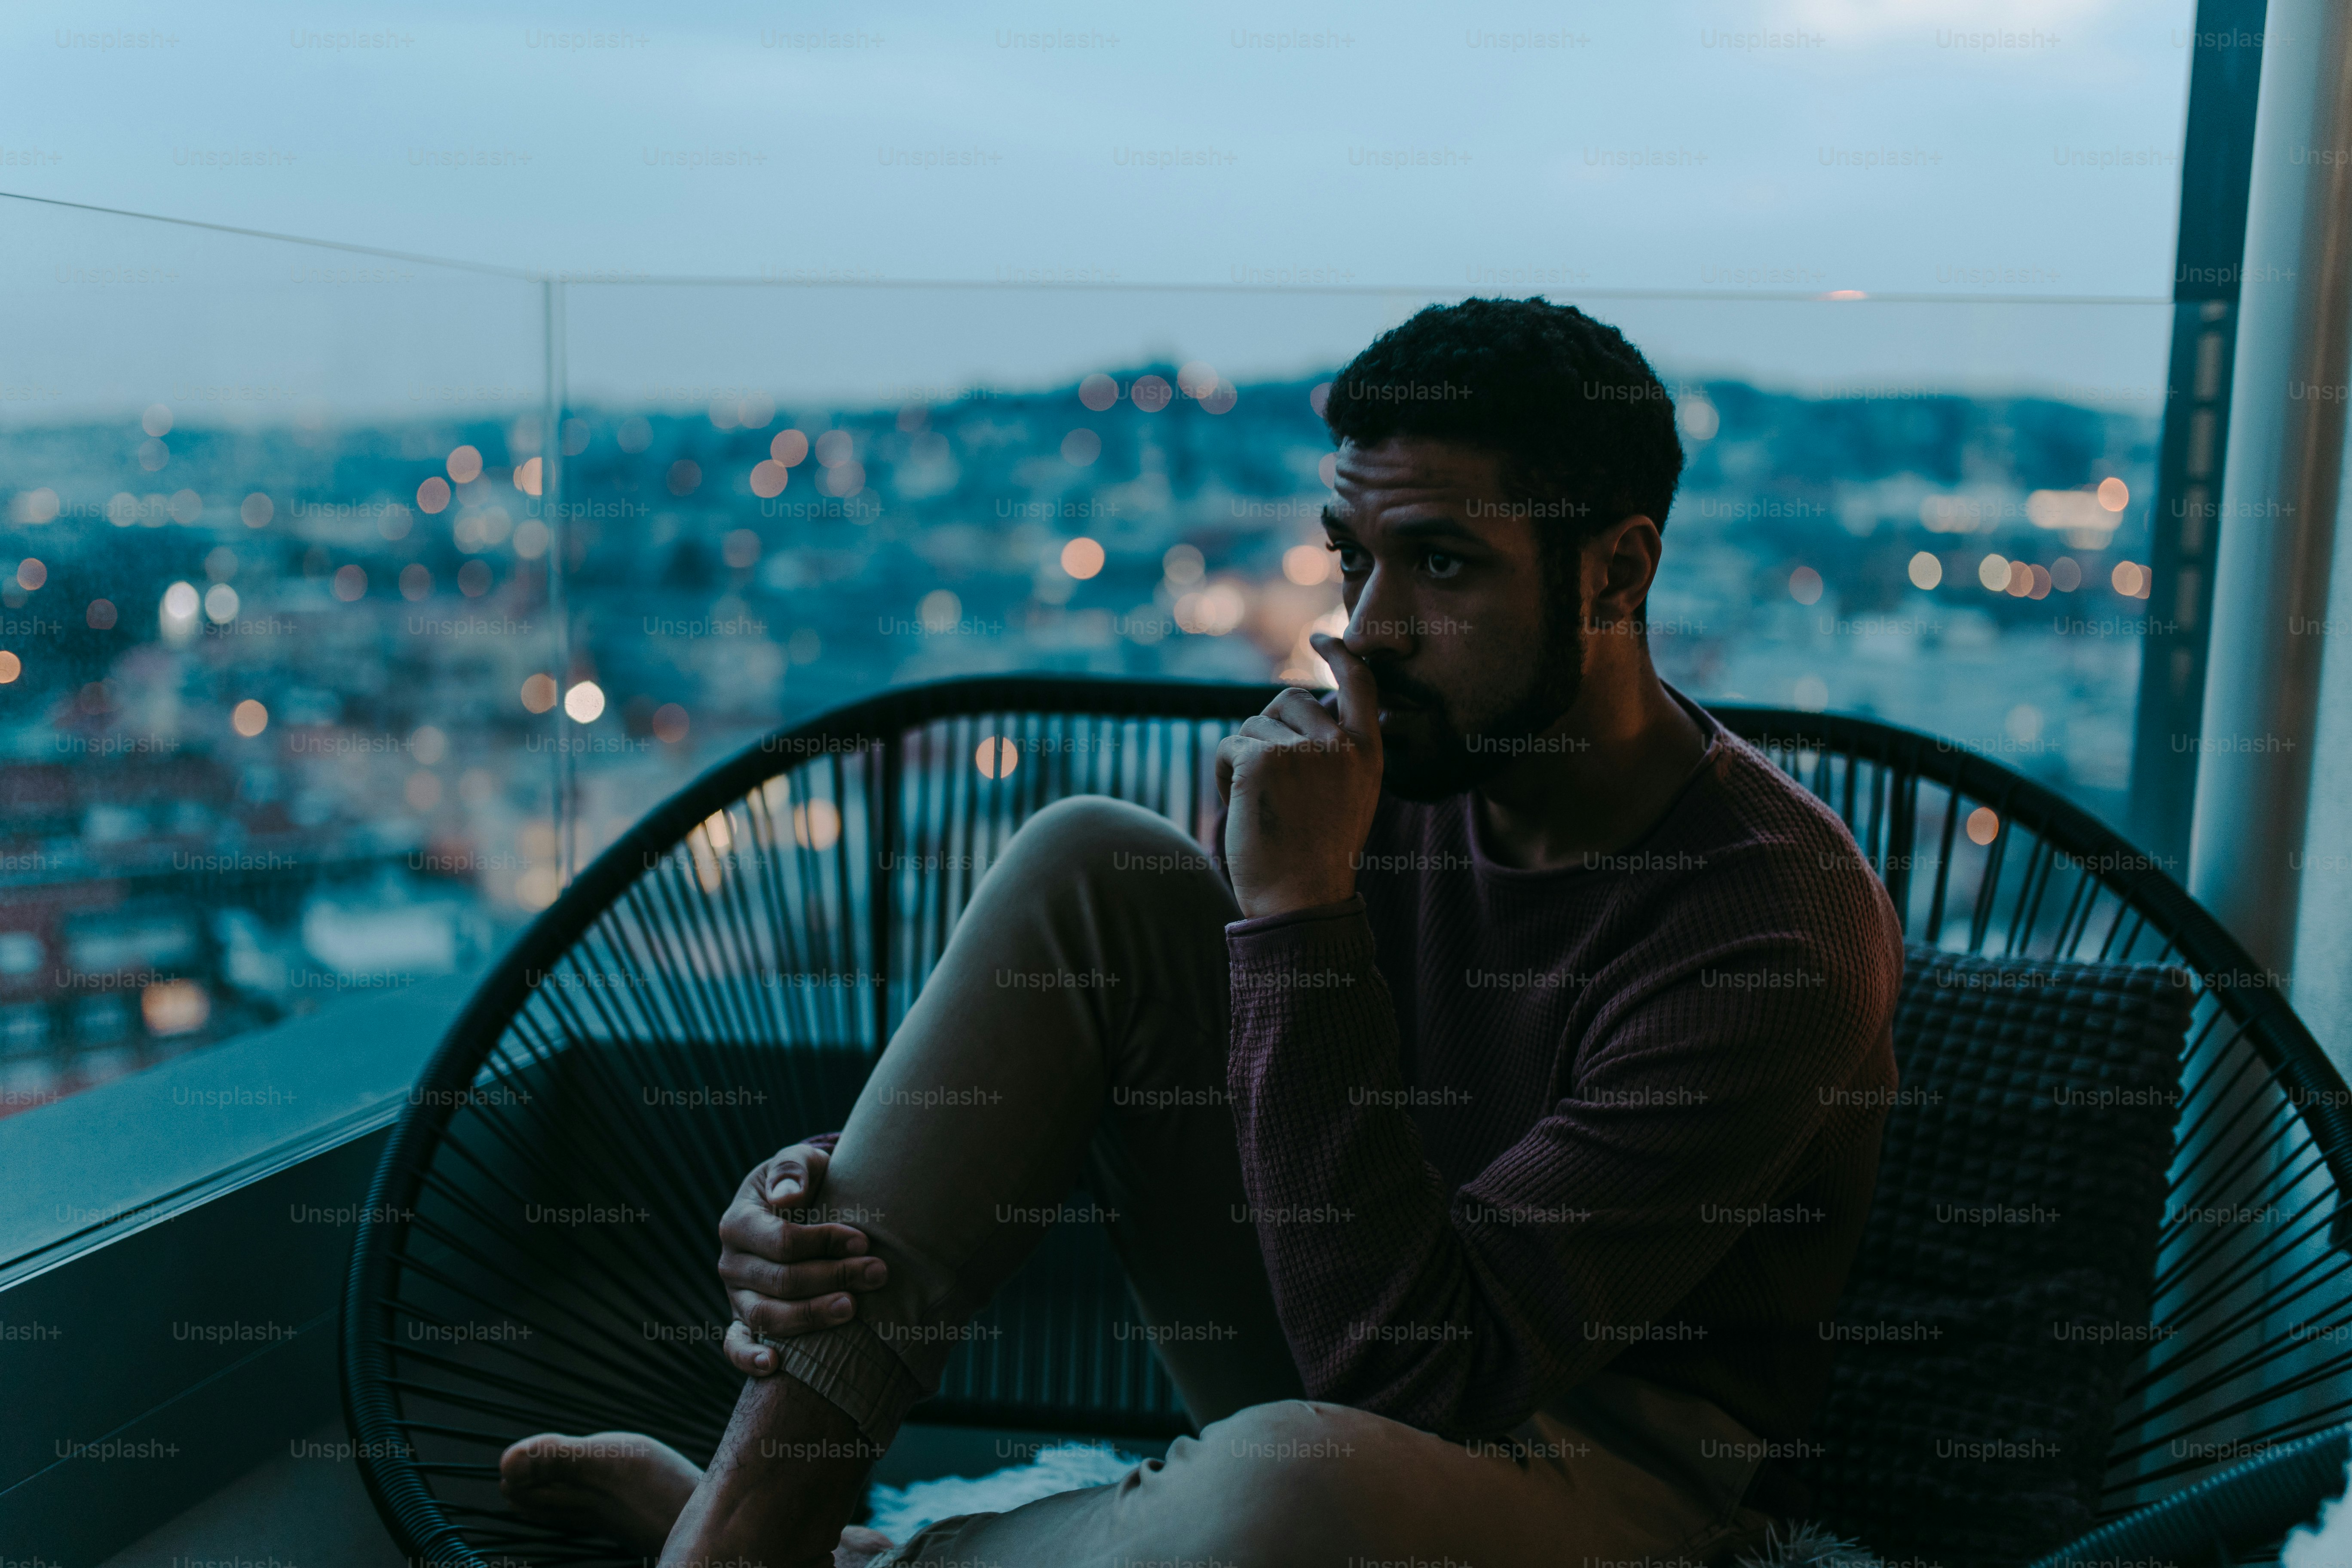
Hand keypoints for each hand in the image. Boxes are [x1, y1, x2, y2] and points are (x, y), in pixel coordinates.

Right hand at [716, 1140, 887, 1376]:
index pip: (782, 1242)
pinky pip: (736, 1345)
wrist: (792, 1204)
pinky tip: (776, 1364)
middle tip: (877, 1273)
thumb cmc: (800, 1183)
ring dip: (811, 1317)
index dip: (825, 1243)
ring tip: (852, 1309)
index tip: (863, 1240)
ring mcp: (735, 1295)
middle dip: (833, 1278)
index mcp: (738, 1222)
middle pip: (780, 1282)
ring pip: (765, 1317)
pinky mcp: (743, 1319)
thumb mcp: (797, 1162)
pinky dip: (750, 1358)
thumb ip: (793, 1169)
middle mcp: (731, 1263)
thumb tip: (788, 1197)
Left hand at [1215, 632, 1383, 919]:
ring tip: (1260, 806)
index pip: (1360, 684)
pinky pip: (1228, 744)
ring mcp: (1304, 750)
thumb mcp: (1345, 797)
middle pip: (1287, 701)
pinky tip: (1239, 807)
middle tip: (1269, 785)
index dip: (1340, 655)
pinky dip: (1222, 773)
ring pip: (1253, 725)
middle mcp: (1341, 745)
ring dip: (1244, 759)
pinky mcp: (1262, 760)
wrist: (1300, 903)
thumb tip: (1299, 706)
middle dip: (1267, 732)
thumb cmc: (1314, 859)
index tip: (1321, 638)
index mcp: (1369, 753)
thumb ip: (1334, 753)